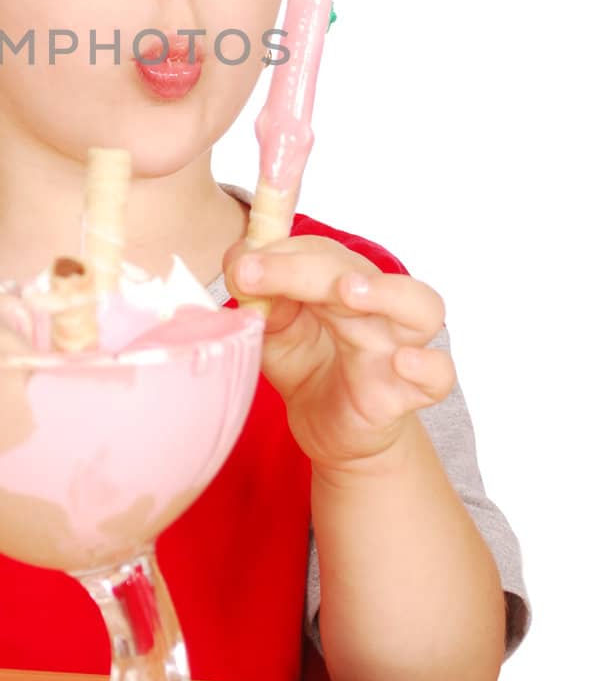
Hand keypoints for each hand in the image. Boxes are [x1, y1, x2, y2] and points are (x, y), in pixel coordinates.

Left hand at [222, 235, 455, 473]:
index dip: (280, 253)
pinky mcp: (408, 393)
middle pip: (356, 272)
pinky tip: (404, 361)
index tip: (240, 266)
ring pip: (420, 307)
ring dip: (386, 293)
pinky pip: (439, 376)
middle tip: (253, 273)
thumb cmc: (307, 365)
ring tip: (348, 291)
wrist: (329, 428)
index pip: (319, 252)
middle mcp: (376, 306)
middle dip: (303, 269)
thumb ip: (261, 300)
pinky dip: (428, 366)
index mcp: (341, 281)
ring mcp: (398, 346)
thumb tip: (241, 264)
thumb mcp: (272, 331)